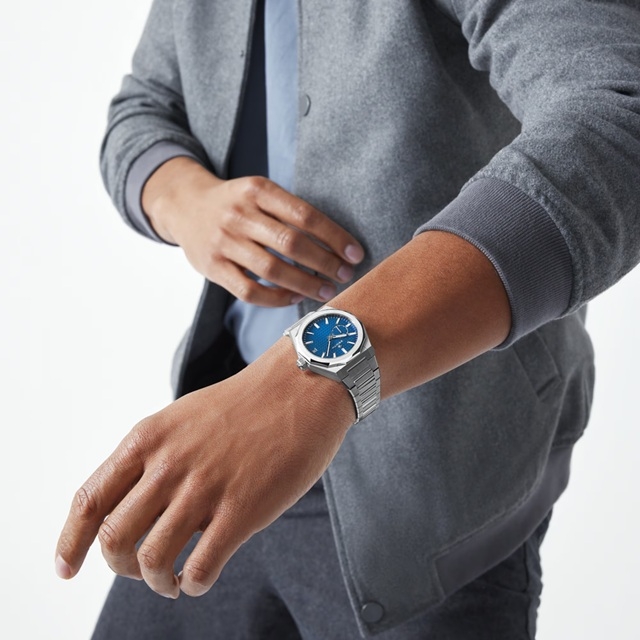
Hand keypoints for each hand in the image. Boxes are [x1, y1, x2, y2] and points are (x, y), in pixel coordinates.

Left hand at [55, 339, 354, 597]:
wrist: (301, 387)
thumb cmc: (245, 404)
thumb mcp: (183, 418)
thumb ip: (154, 458)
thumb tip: (135, 508)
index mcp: (148, 439)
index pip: (89, 501)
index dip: (70, 543)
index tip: (66, 569)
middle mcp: (169, 464)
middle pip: (114, 539)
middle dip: (120, 567)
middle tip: (139, 569)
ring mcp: (205, 487)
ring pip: (152, 560)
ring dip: (156, 582)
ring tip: (172, 580)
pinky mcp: (243, 509)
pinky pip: (200, 568)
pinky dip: (192, 584)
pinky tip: (199, 577)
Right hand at [143, 157, 364, 306]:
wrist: (184, 205)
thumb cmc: (235, 203)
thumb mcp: (258, 192)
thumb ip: (289, 212)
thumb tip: (334, 245)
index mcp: (257, 190)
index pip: (305, 215)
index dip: (334, 236)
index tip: (354, 253)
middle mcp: (239, 214)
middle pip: (291, 243)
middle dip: (325, 263)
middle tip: (345, 275)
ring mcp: (224, 242)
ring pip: (272, 270)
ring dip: (306, 284)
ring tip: (326, 290)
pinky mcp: (213, 267)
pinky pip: (250, 291)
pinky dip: (277, 298)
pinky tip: (294, 297)